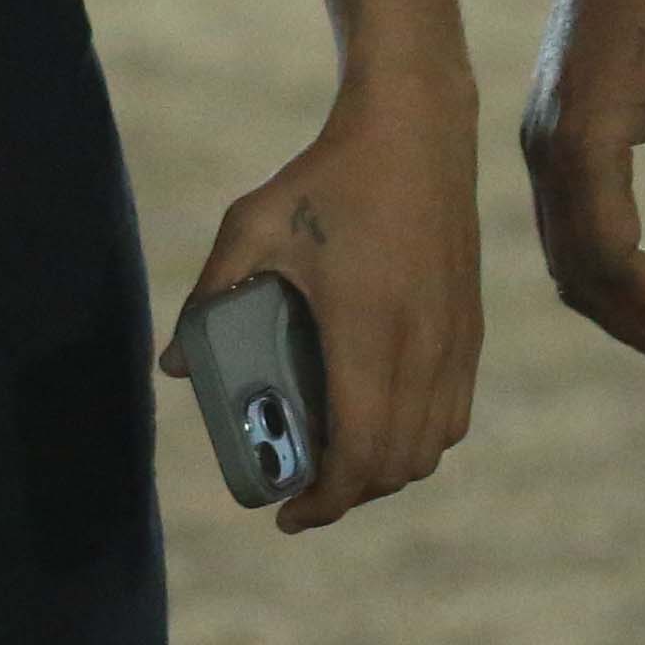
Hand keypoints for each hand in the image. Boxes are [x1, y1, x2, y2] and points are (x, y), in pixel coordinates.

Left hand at [162, 80, 478, 532]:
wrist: (416, 130)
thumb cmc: (326, 177)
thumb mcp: (251, 224)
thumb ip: (210, 293)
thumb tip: (173, 368)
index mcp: (367, 330)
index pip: (358, 450)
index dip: (324, 500)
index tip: (285, 514)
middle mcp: (422, 345)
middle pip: (395, 464)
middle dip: (347, 496)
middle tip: (301, 496)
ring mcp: (455, 339)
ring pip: (432, 446)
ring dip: (385, 472)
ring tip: (338, 467)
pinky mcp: (470, 327)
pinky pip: (454, 413)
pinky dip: (419, 441)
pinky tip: (382, 428)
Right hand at [519, 0, 644, 374]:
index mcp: (581, 139)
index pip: (610, 254)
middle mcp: (546, 152)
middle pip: (581, 271)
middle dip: (641, 323)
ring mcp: (540, 146)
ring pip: (567, 255)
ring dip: (621, 304)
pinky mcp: (549, 138)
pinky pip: (565, 227)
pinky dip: (602, 268)